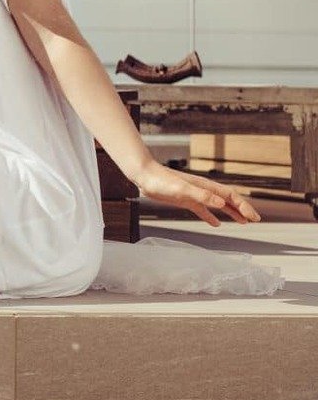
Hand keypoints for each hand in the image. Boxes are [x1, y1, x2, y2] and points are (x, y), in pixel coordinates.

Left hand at [132, 162, 261, 225]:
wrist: (144, 176)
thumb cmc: (161, 181)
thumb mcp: (182, 189)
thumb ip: (201, 196)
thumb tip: (222, 203)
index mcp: (206, 187)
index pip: (231, 197)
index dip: (244, 207)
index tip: (254, 218)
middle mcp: (203, 190)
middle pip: (228, 200)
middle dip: (242, 210)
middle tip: (255, 220)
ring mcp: (194, 195)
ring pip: (218, 205)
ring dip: (231, 213)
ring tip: (243, 222)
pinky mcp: (185, 200)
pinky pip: (202, 210)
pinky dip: (211, 216)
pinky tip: (216, 224)